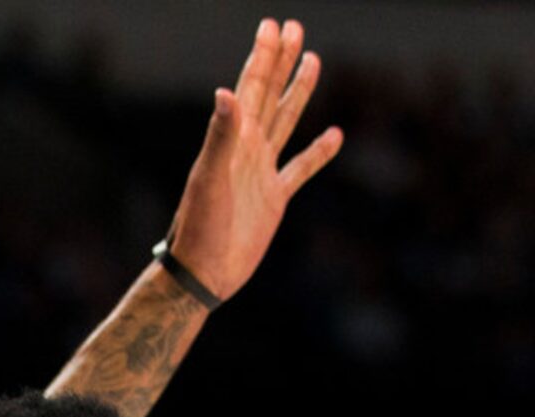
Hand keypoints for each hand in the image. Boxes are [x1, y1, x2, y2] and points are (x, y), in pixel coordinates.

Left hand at [160, 18, 343, 302]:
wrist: (202, 274)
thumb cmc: (199, 228)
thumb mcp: (209, 179)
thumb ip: (220, 136)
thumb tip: (227, 91)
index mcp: (232, 140)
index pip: (250, 88)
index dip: (263, 56)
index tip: (273, 24)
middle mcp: (248, 150)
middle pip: (270, 95)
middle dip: (281, 61)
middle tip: (294, 27)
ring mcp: (262, 172)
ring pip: (286, 122)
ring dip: (298, 92)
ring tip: (312, 60)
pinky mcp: (275, 199)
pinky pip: (300, 169)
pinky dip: (318, 153)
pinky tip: (335, 136)